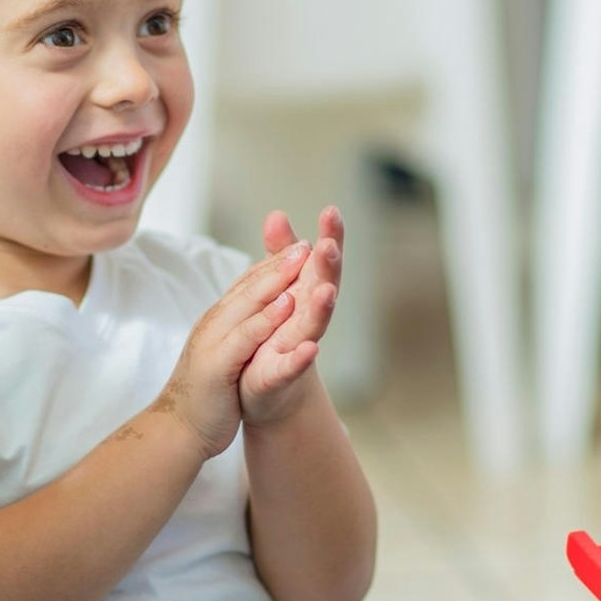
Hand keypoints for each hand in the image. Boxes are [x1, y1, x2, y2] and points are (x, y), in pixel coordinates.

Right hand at [159, 243, 308, 457]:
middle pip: (251, 285)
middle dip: (279, 262)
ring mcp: (214, 341)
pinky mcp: (218, 365)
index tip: (300, 245)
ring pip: (249, 303)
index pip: (248, 284)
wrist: (177, 429)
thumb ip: (236, 327)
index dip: (274, 263)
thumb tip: (255, 309)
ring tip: (304, 260)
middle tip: (307, 241)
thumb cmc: (205, 393)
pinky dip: (268, 320)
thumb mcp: (222, 352)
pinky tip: (290, 305)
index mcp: (219, 320)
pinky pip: (247, 338)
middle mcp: (215, 323)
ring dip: (277, 280)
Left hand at [240, 208, 342, 426]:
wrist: (269, 390)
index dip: (328, 237)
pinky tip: (309, 348)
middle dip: (327, 267)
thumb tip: (277, 213)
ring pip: (313, 324)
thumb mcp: (277, 288)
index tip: (331, 211)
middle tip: (329, 245)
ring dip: (321, 308)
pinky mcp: (281, 374)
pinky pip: (292, 365)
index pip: (320, 261)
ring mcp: (297, 345)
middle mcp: (308, 317)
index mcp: (305, 293)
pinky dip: (301, 357)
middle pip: (323, 286)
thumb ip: (279, 254)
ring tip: (326, 292)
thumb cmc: (277, 334)